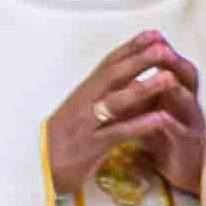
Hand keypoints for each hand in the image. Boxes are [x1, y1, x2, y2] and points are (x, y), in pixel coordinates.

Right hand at [45, 35, 197, 205]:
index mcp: (83, 93)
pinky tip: (158, 119)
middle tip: (162, 46)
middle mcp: (83, 103)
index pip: (108, 64)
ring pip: (115, 102)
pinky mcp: (90, 147)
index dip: (131, 48)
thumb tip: (138, 81)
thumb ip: (108, 97)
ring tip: (168, 78)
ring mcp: (86, 124)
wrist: (38, 170)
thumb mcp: (85, 114)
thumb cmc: (65, 141)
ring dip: (143, 89)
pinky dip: (138, 125)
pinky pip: (117, 133)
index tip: (153, 34)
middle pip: (112, 76)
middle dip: (138, 60)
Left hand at [139, 42, 205, 196]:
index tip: (151, 35)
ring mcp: (190, 124)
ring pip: (188, 103)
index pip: (173, 65)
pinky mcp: (187, 146)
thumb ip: (141, 88)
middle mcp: (188, 104)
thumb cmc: (163, 136)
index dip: (163, 51)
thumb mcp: (151, 108)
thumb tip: (119, 63)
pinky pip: (180, 133)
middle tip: (163, 50)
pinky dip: (170, 125)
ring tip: (166, 78)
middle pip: (187, 78)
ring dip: (176, 90)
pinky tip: (161, 118)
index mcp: (177, 92)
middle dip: (175, 63)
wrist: (178, 171)